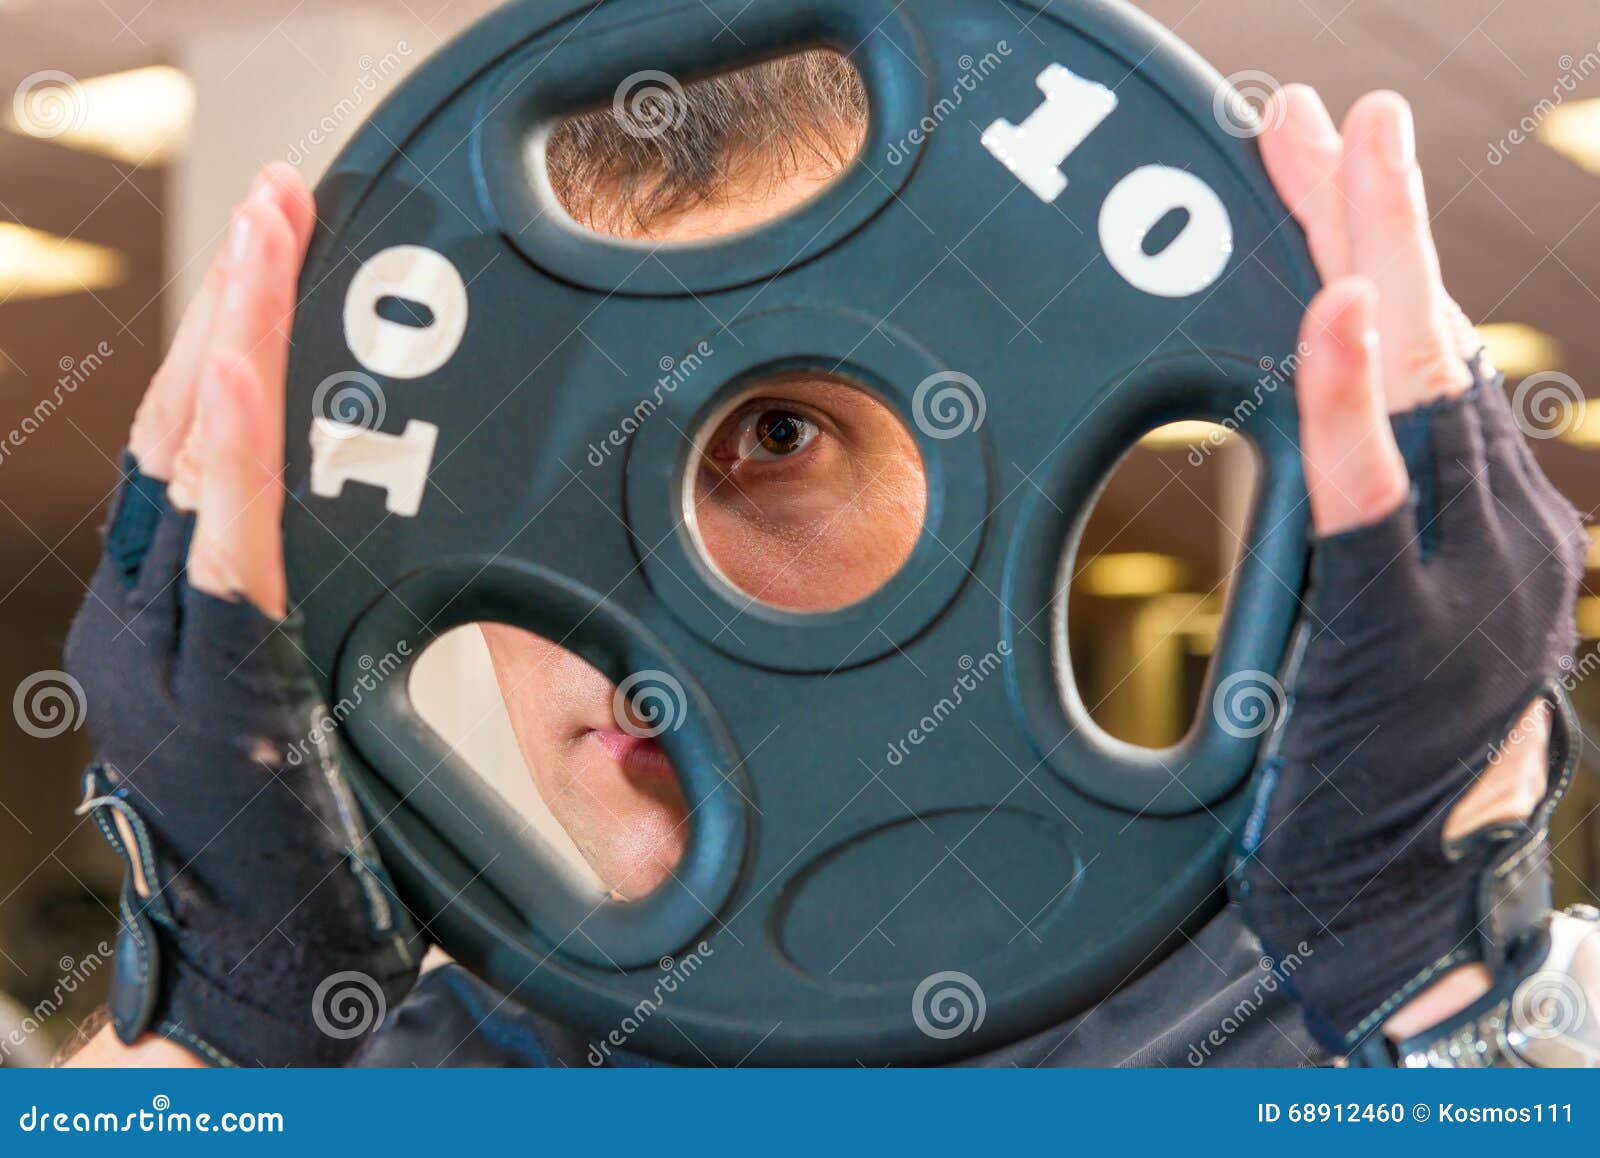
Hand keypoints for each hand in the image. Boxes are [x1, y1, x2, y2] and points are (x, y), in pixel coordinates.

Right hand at [63, 164, 418, 1066]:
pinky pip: (230, 552)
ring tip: (271, 240)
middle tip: (276, 204)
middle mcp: (135, 628)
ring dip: (237, 344)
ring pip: (192, 468)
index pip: (187, 451)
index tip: (268, 248)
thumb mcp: (284, 700)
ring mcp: (158, 660)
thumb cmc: (295, 847)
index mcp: (157, 624)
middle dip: (230, 306)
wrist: (277, 980)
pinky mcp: (208, 696)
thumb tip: (313, 518)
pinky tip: (257, 372)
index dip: (224, 341)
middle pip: (176, 431)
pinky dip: (243, 456)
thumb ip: (277, 605)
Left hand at [1240, 88, 1587, 1051]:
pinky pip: (1375, 497)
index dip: (1361, 247)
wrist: (1417, 910)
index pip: (1413, 352)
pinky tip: (1345, 309)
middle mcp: (1495, 526)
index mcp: (1478, 519)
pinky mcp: (1414, 631)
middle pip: (1423, 338)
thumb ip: (1370, 521)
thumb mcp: (1389, 619)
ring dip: (1368, 254)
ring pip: (1414, 385)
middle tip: (1323, 112)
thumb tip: (1324, 426)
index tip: (1306, 157)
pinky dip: (1357, 400)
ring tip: (1330, 144)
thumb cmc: (1388, 768)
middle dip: (1370, 215)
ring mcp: (1469, 575)